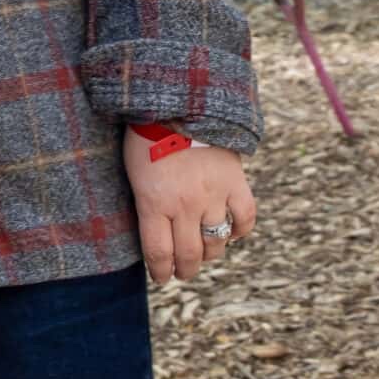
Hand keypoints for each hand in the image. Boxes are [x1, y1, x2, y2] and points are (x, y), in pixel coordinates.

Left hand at [123, 131, 256, 283]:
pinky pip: (245, 218)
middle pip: (188, 255)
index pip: (158, 254)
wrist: (179, 101)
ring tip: (204, 254)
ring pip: (216, 243)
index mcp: (154, 202)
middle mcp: (184, 205)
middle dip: (185, 269)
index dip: (161, 272)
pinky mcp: (235, 182)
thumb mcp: (134, 172)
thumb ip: (145, 203)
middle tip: (183, 272)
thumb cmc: (146, 135)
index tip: (162, 277)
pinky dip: (239, 230)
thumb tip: (152, 233)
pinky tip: (230, 232)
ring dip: (210, 254)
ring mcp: (213, 195)